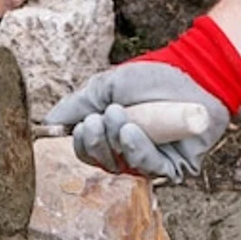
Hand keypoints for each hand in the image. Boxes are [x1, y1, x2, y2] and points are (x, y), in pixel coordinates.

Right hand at [43, 61, 229, 182]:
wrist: (194, 71)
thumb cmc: (151, 77)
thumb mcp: (105, 87)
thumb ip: (74, 106)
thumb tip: (45, 124)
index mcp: (110, 136)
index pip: (86, 152)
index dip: (80, 143)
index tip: (81, 124)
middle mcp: (127, 153)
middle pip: (100, 163)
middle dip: (95, 142)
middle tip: (99, 119)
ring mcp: (150, 162)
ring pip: (121, 167)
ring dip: (114, 141)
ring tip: (119, 116)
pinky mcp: (174, 168)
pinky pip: (149, 168)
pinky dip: (136, 150)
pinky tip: (130, 132)